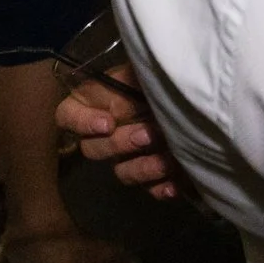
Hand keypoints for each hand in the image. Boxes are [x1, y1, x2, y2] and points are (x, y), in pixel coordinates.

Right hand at [55, 72, 179, 198]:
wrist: (196, 94)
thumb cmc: (163, 76)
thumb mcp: (143, 73)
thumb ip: (129, 83)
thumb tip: (121, 108)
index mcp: (96, 102)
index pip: (67, 116)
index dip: (82, 122)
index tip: (107, 123)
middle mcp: (105, 134)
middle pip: (93, 149)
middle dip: (120, 144)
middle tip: (147, 135)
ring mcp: (126, 156)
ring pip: (121, 172)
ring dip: (142, 168)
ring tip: (167, 160)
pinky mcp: (150, 174)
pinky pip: (149, 189)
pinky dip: (160, 188)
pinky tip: (175, 185)